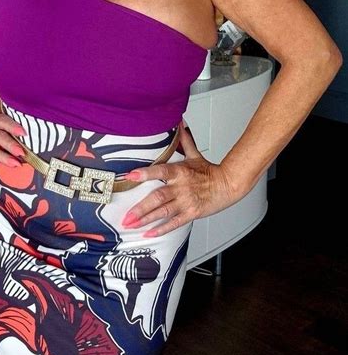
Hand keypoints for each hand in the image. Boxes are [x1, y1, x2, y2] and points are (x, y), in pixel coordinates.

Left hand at [121, 122, 236, 236]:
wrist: (228, 185)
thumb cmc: (209, 171)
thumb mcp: (194, 154)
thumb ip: (184, 140)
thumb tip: (179, 121)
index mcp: (180, 171)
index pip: (160, 171)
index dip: (145, 173)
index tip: (130, 176)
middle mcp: (181, 187)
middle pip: (158, 197)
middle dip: (140, 208)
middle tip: (126, 216)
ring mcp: (186, 202)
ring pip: (163, 212)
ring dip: (146, 219)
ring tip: (131, 225)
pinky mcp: (191, 213)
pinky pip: (175, 223)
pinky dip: (162, 229)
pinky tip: (149, 233)